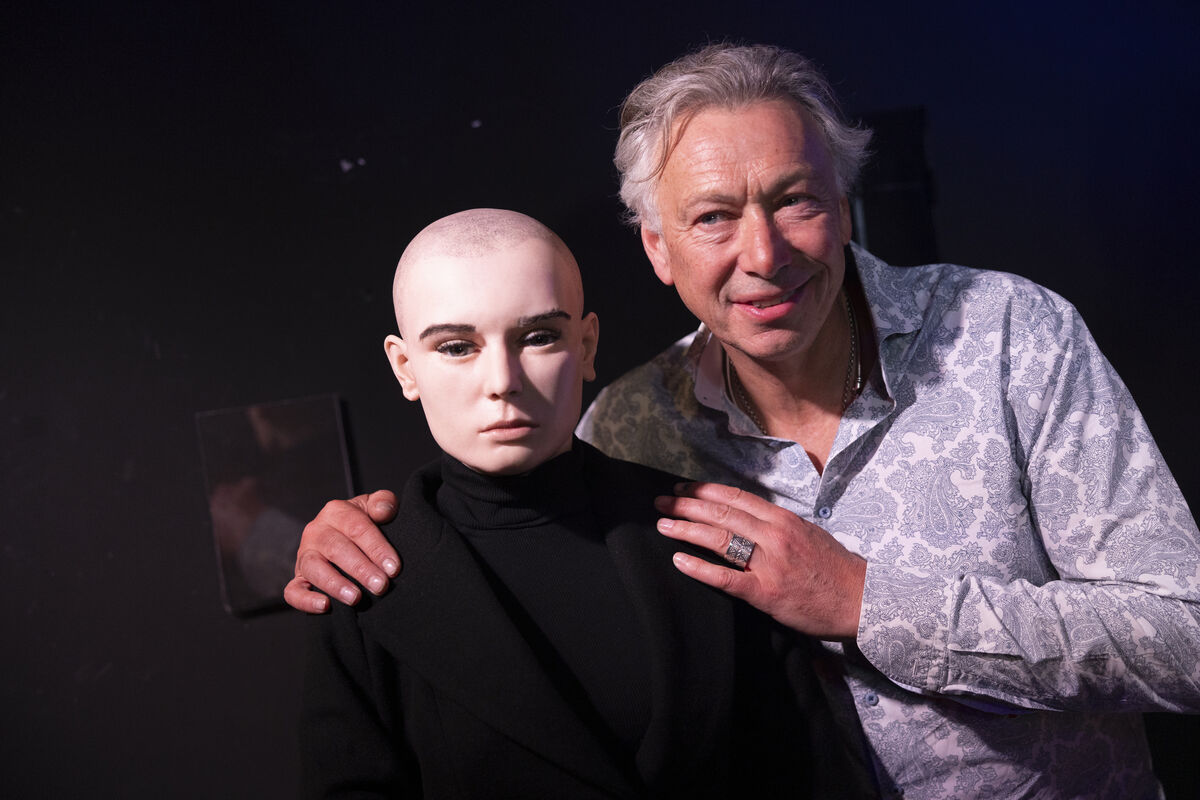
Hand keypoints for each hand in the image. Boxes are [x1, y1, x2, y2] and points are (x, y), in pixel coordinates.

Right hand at [283, 490, 400, 612]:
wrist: (345, 538)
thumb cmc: (364, 524)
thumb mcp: (375, 507)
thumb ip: (384, 502)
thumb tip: (383, 511)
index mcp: (336, 512)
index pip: (356, 528)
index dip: (376, 548)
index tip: (393, 568)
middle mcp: (316, 531)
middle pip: (336, 548)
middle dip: (361, 569)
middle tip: (380, 585)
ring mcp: (304, 555)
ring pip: (314, 568)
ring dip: (335, 584)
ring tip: (356, 598)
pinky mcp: (298, 578)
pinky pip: (293, 590)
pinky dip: (306, 600)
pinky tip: (325, 606)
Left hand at [654, 482, 866, 639]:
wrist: (862, 601)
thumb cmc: (835, 569)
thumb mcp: (808, 534)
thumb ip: (777, 525)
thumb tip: (747, 517)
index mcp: (783, 519)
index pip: (736, 498)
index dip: (705, 491)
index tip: (683, 488)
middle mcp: (774, 536)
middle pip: (721, 514)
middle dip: (686, 505)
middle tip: (661, 502)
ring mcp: (770, 564)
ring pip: (720, 539)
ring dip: (686, 530)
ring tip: (663, 525)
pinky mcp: (766, 592)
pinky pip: (726, 577)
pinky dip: (700, 568)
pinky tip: (679, 561)